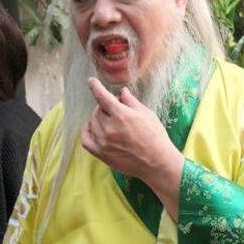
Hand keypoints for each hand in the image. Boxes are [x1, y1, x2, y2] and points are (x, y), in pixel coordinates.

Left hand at [82, 77, 183, 219]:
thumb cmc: (155, 136)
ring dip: (98, 118)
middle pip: (98, 110)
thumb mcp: (146, 114)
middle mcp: (109, 128)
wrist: (157, 162)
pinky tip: (93, 128)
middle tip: (117, 110)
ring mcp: (104, 142)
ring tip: (110, 120)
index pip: (102, 96)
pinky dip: (87, 131)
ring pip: (92, 122)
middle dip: (105, 106)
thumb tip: (121, 92)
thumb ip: (131, 101)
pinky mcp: (101, 154)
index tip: (91, 81)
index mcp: (121, 115)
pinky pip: (86, 139)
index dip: (95, 86)